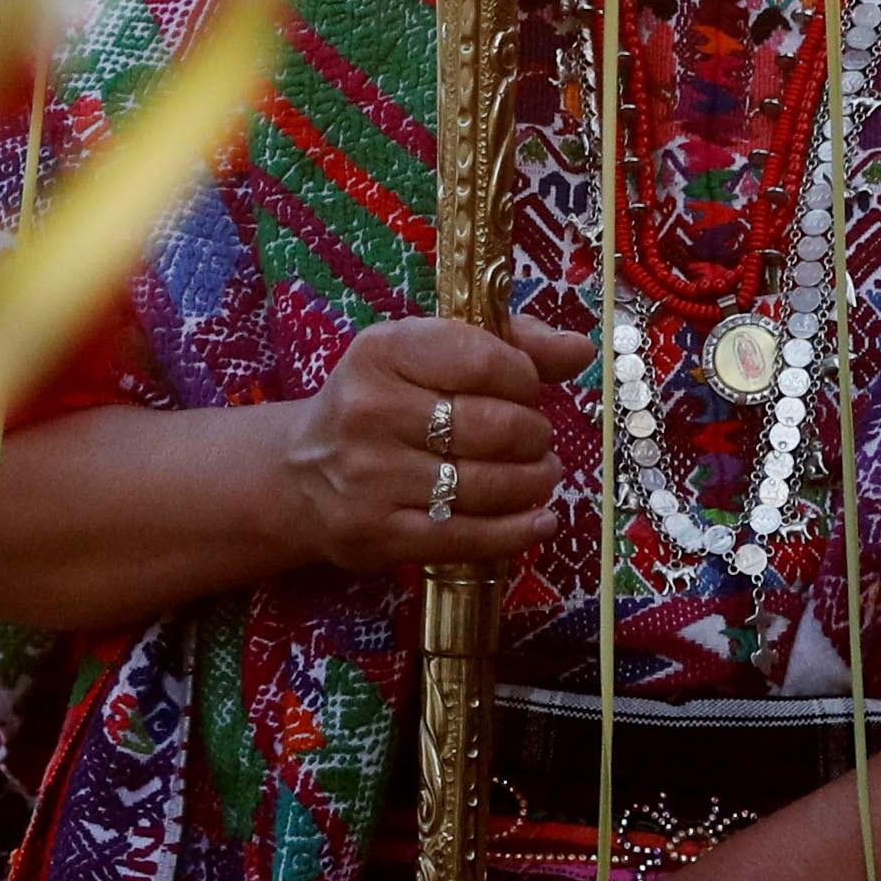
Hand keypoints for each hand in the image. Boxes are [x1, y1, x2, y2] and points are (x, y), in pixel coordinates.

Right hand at [277, 309, 590, 575]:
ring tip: (539, 476)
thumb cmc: (380, 406)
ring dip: (533, 482)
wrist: (300, 476)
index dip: (525, 378)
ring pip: (488, 485)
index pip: (484, 359)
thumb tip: (581, 350)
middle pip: (494, 427)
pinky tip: (539, 521)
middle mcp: (369, 411)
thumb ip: (508, 344)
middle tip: (535, 441)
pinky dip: (518, 531)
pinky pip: (469, 537)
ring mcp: (370, 478)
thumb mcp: (425, 357)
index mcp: (382, 351)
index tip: (526, 391)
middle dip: (533, 436)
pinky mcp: (377, 535)